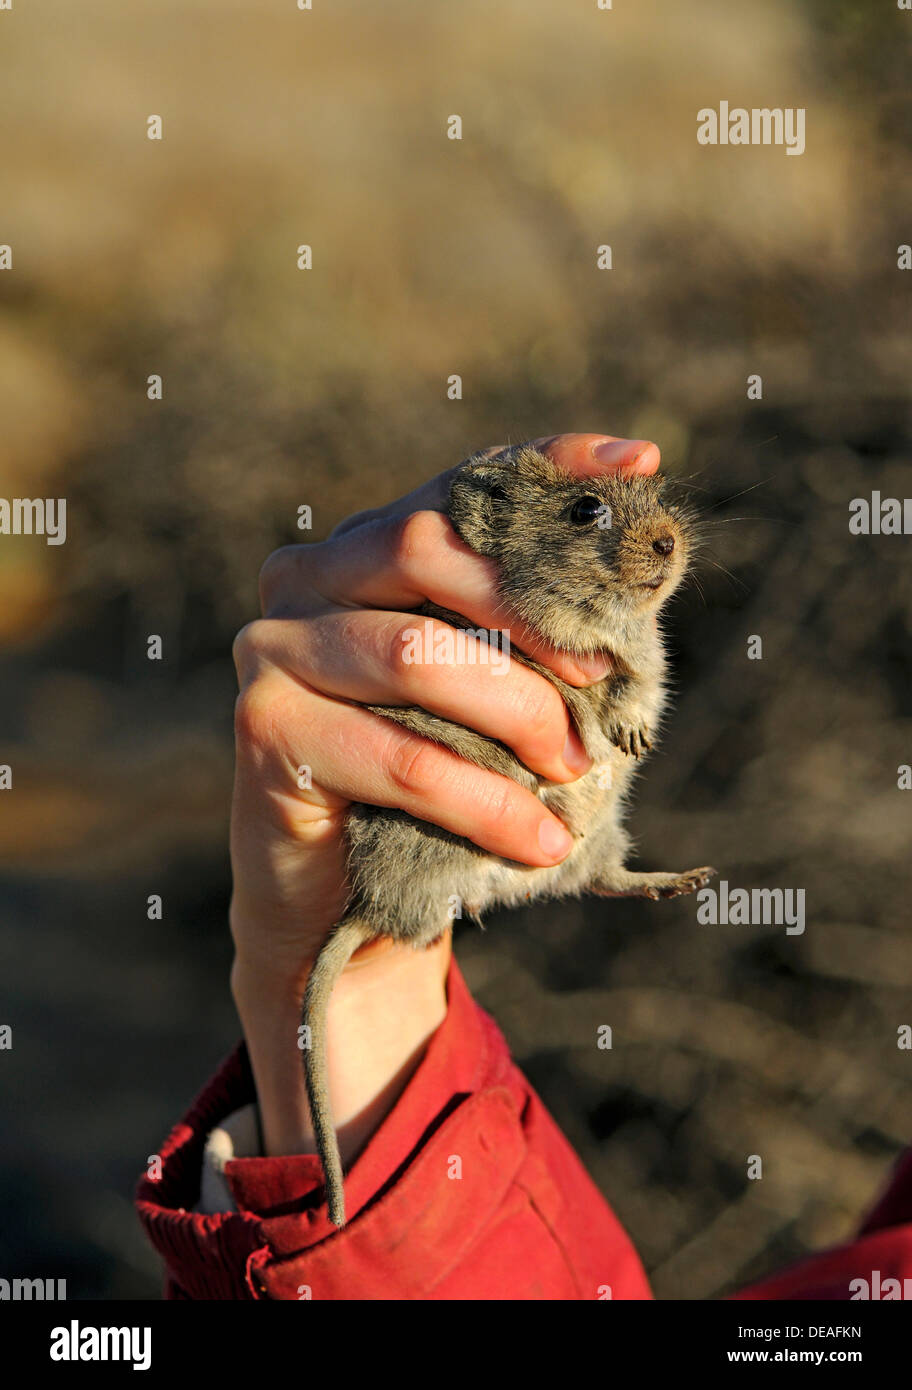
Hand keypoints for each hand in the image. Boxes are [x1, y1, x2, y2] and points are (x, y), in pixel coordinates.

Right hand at [229, 433, 659, 1158]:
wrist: (345, 897)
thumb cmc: (437, 782)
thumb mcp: (497, 695)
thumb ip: (544, 632)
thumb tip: (647, 567)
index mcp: (363, 549)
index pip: (459, 488)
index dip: (549, 465)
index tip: (640, 460)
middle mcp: (306, 577)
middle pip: (424, 549)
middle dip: (535, 613)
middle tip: (608, 679)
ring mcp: (273, 645)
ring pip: (416, 654)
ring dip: (520, 716)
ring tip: (577, 771)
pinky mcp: (265, 726)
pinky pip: (399, 755)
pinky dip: (485, 801)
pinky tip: (539, 839)